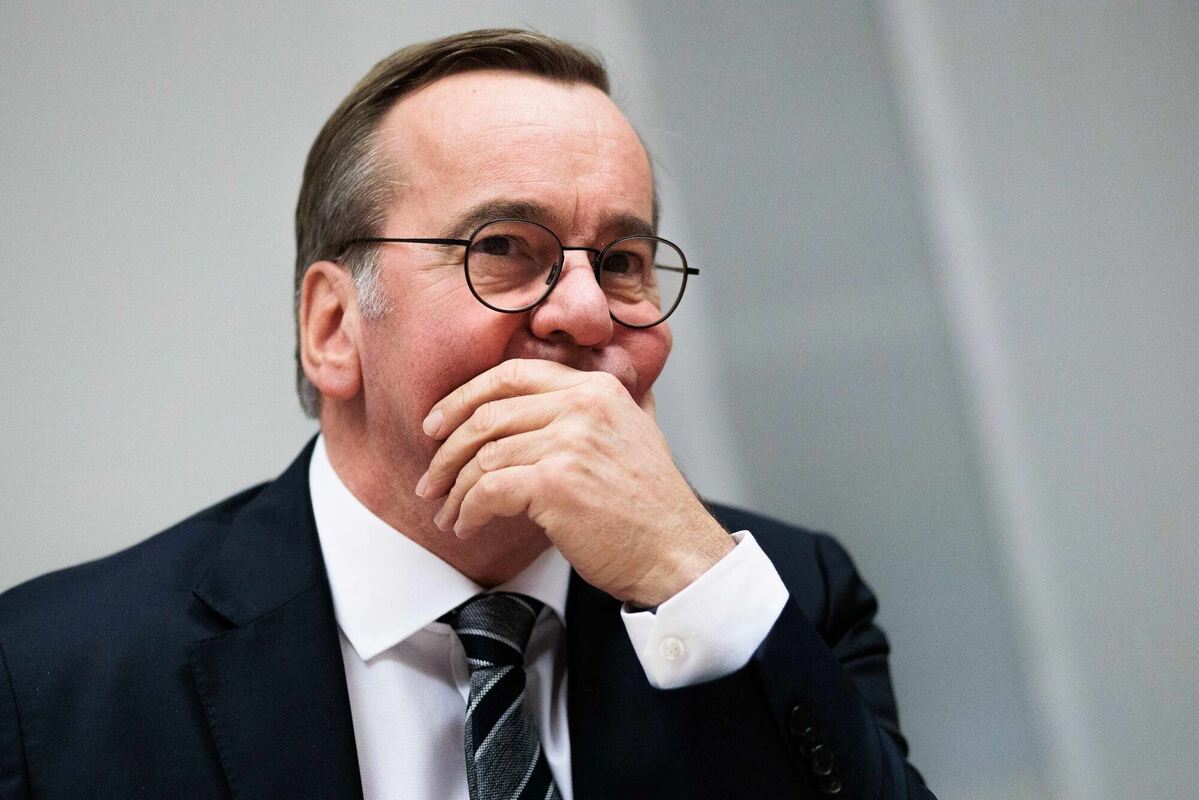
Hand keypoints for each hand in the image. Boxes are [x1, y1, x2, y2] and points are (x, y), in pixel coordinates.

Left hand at [416, 359, 733, 606]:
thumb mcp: (630, 435)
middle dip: (447, 450)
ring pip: (483, 456)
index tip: (438, 423)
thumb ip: (590, 412)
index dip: (464, 398)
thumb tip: (536, 407)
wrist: (677, 552)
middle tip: (431, 478)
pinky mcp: (556, 483)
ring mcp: (569, 442)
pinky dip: (469, 510)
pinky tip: (467, 524)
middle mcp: (582, 406)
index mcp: (596, 389)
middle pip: (488, 414)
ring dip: (455, 490)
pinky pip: (489, 490)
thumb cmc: (651, 508)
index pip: (511, 374)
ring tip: (448, 512)